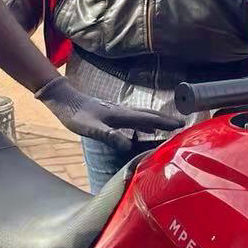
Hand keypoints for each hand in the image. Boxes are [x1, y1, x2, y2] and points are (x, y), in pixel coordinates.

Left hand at [36, 76, 180, 147]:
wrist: (65, 101)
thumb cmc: (77, 116)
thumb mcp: (92, 129)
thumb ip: (110, 136)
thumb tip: (128, 146)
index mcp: (122, 115)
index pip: (148, 119)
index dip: (165, 122)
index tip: (181, 125)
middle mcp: (123, 112)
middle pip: (149, 115)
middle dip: (165, 120)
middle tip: (181, 124)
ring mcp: (118, 112)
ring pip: (142, 116)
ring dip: (157, 121)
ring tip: (168, 126)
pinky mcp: (112, 114)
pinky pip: (134, 119)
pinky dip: (145, 123)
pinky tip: (145, 128)